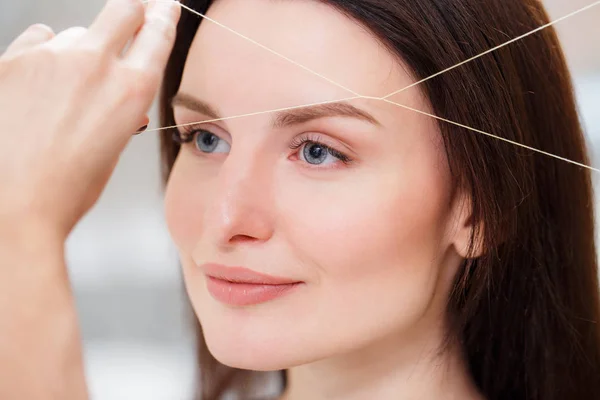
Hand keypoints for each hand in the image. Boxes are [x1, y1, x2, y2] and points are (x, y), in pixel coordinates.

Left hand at [0, 0, 180, 240]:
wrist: (11, 208)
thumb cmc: (64, 190)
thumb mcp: (111, 151)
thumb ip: (121, 113)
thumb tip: (120, 98)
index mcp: (131, 90)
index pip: (157, 34)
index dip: (164, 16)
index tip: (165, 7)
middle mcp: (95, 64)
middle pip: (123, 11)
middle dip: (132, 12)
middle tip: (132, 15)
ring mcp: (50, 58)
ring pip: (74, 34)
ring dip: (77, 51)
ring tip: (63, 89)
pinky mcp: (11, 60)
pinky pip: (36, 42)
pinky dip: (41, 57)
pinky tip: (36, 85)